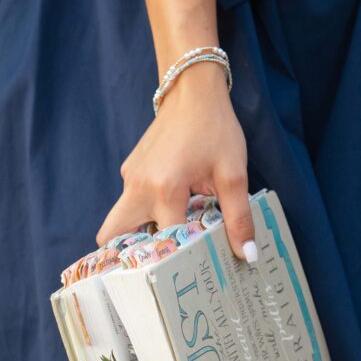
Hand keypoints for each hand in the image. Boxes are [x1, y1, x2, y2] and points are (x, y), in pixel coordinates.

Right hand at [96, 63, 258, 262]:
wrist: (191, 90)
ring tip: (171, 237)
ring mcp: (129, 178)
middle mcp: (138, 187)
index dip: (180, 259)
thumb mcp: (233, 174)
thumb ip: (239, 217)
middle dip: (131, 254)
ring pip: (119, 221)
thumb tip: (248, 255)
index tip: (195, 270)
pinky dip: (146, 213)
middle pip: (113, 237)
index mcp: (164, 190)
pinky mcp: (130, 170)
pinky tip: (173, 207)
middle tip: (161, 262)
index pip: (165, 243)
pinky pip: (130, 202)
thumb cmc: (215, 128)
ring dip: (140, 233)